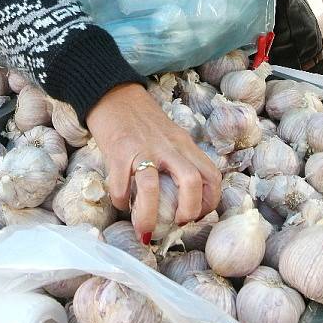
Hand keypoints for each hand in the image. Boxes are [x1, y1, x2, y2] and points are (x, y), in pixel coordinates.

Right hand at [86, 83, 220, 241]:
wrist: (111, 93)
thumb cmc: (140, 118)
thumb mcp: (169, 135)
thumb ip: (177, 158)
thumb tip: (181, 197)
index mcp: (183, 143)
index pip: (211, 175)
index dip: (209, 202)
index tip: (196, 216)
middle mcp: (168, 146)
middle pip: (191, 182)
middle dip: (187, 212)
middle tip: (176, 224)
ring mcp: (143, 148)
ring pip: (154, 188)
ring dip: (150, 215)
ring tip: (145, 229)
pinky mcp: (118, 152)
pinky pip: (121, 185)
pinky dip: (121, 201)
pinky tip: (121, 203)